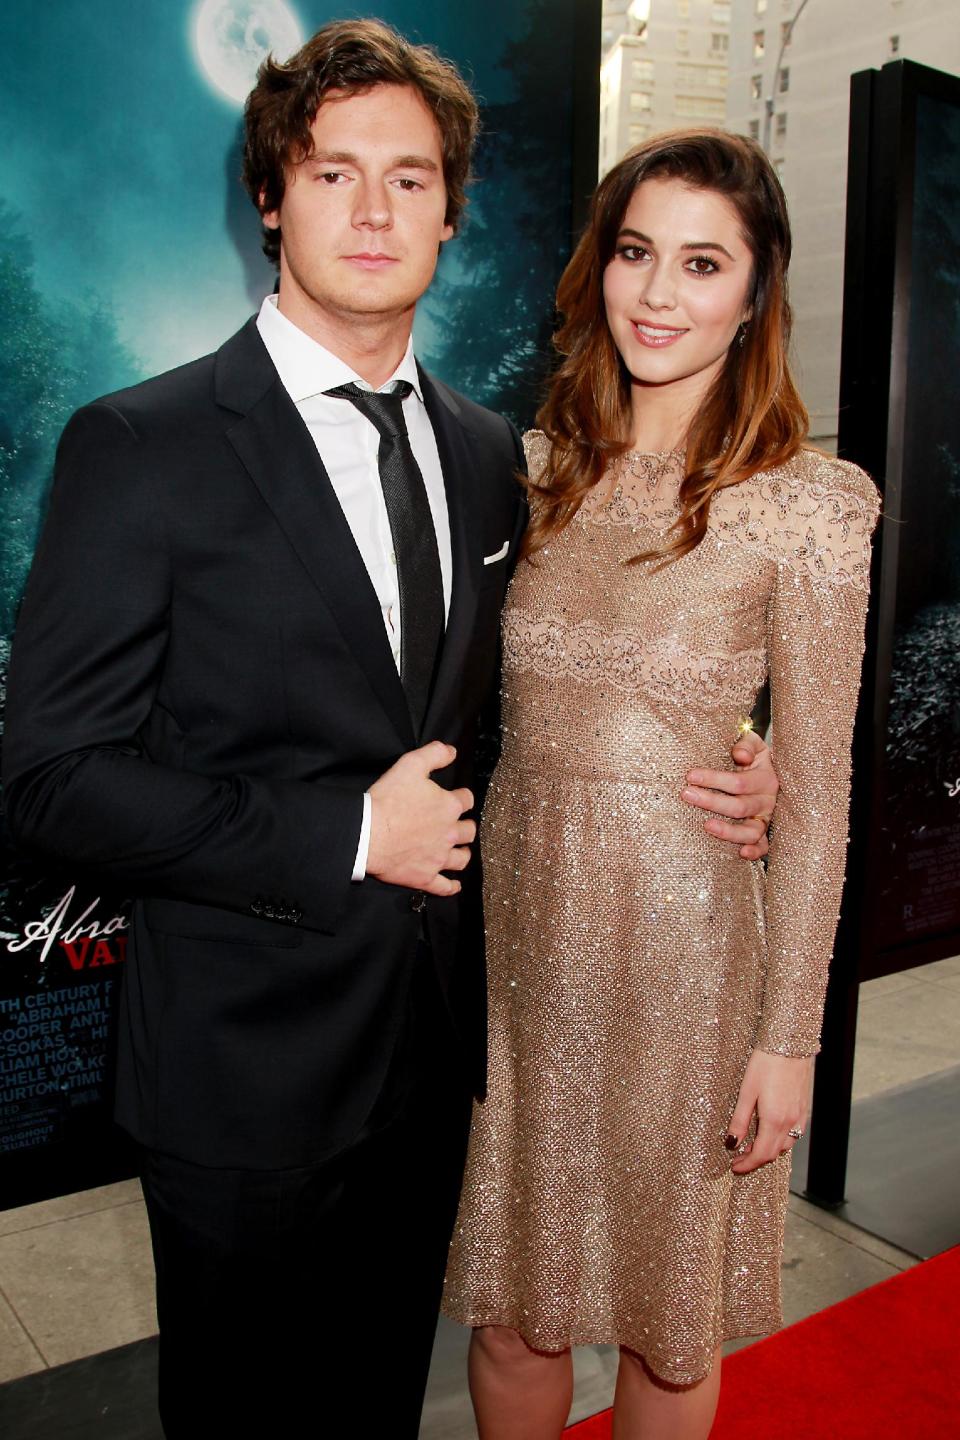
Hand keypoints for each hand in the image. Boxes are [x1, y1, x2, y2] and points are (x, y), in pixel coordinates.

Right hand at [367, 741, 474, 896]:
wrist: (367, 833)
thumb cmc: (388, 799)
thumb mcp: (411, 765)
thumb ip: (435, 754)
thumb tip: (452, 751)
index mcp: (448, 807)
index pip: (466, 800)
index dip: (462, 797)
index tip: (456, 798)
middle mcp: (449, 834)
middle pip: (469, 831)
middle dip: (465, 826)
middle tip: (457, 825)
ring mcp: (438, 858)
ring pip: (462, 858)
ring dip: (462, 853)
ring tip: (459, 850)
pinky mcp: (425, 877)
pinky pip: (444, 887)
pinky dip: (451, 886)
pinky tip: (454, 885)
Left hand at [681, 728, 778, 859]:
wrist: (771, 771)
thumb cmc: (752, 756)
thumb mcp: (753, 744)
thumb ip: (746, 744)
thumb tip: (740, 755)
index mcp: (765, 778)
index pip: (738, 782)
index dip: (714, 779)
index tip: (690, 776)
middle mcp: (766, 800)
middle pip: (740, 806)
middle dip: (711, 801)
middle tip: (686, 794)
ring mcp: (765, 818)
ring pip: (751, 830)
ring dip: (729, 831)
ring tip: (706, 826)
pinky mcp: (764, 833)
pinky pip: (764, 847)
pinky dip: (755, 851)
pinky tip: (741, 853)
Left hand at [726, 1049, 812, 1173]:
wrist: (789, 1045)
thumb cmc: (765, 1064)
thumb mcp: (746, 1092)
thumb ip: (739, 1120)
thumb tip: (731, 1143)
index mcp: (775, 1120)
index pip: (761, 1154)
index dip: (747, 1164)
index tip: (734, 1166)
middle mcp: (791, 1122)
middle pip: (774, 1153)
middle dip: (756, 1159)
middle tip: (738, 1157)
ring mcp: (800, 1116)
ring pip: (786, 1145)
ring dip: (769, 1150)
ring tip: (751, 1144)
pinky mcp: (804, 1108)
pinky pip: (794, 1134)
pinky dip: (781, 1140)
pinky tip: (769, 1132)